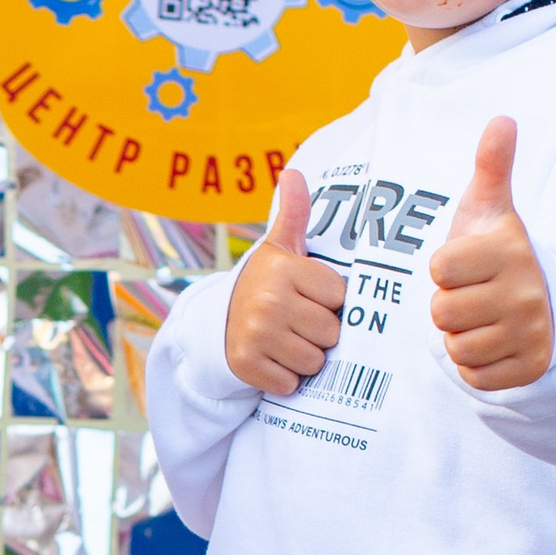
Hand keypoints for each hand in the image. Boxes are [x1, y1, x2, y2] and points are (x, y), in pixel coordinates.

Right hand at [225, 166, 345, 396]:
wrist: (216, 322)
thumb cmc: (263, 285)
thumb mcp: (278, 248)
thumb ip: (294, 213)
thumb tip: (293, 171)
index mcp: (282, 269)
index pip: (339, 296)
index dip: (328, 301)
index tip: (308, 297)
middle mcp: (268, 300)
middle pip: (331, 332)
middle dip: (320, 332)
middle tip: (297, 321)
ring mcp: (256, 335)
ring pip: (314, 360)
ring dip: (305, 357)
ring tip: (286, 340)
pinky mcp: (247, 365)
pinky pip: (291, 383)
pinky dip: (285, 378)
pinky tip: (273, 360)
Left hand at [430, 117, 552, 391]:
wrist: (546, 300)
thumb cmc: (498, 252)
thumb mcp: (492, 208)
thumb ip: (492, 165)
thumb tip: (502, 119)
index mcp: (511, 251)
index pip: (440, 268)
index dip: (444, 268)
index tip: (467, 263)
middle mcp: (526, 293)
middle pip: (442, 312)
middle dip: (449, 304)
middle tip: (473, 294)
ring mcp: (532, 333)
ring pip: (456, 346)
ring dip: (460, 336)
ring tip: (482, 318)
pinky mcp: (531, 368)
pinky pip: (474, 376)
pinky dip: (476, 364)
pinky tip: (492, 342)